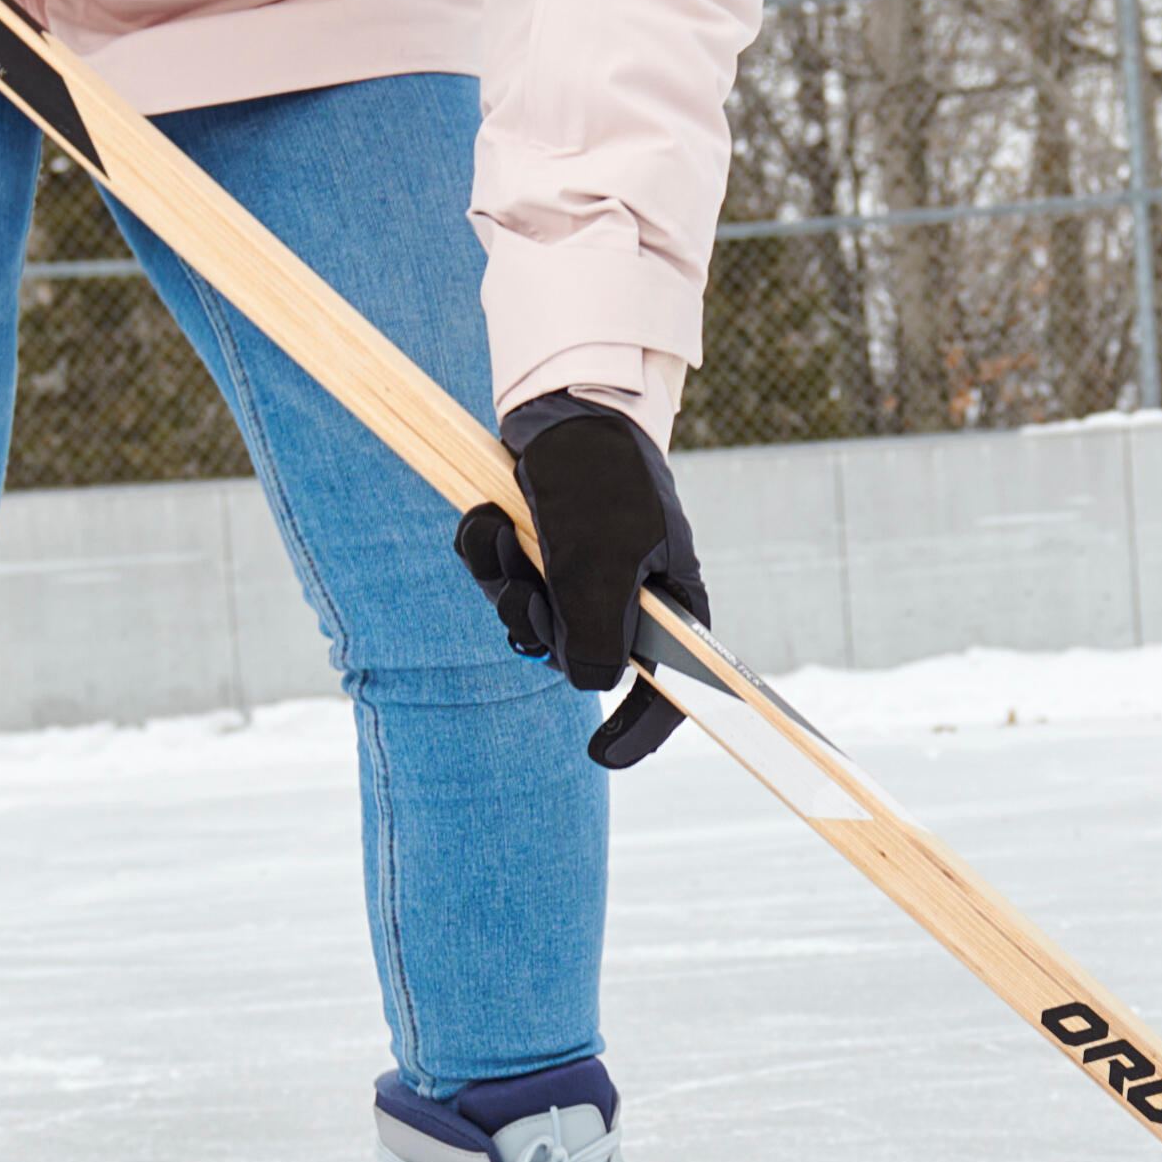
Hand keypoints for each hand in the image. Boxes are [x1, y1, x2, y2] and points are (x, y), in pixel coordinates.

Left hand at [456, 393, 704, 699]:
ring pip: (532, 621)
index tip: (603, 754)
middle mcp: (628, 596)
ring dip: (506, 586)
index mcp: (671, 602)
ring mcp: (582, 574)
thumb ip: (596, 633)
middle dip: (539, 628)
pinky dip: (488, 558)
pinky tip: (488, 520)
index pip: (673, 687)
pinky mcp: (542, 551)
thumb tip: (587, 685)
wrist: (561, 408)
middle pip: (580, 657)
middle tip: (527, 592)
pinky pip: (506, 583)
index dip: (642, 728)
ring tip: (506, 539)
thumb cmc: (599, 482)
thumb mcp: (601, 564)